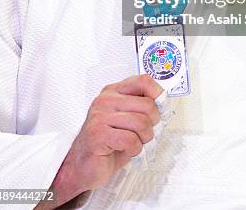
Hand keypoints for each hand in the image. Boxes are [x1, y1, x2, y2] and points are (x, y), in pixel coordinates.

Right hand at [48, 74, 163, 205]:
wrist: (83, 165)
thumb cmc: (106, 143)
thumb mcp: (125, 120)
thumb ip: (140, 108)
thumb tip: (163, 104)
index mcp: (113, 91)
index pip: (143, 81)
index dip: (158, 94)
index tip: (162, 107)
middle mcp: (106, 100)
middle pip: (147, 105)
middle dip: (152, 124)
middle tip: (145, 134)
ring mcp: (100, 115)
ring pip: (141, 123)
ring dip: (144, 139)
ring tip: (136, 143)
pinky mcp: (98, 133)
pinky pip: (130, 140)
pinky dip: (135, 150)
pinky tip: (127, 151)